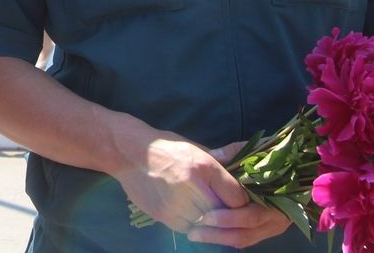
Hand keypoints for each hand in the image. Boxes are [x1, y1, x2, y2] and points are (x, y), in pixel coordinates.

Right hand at [114, 132, 246, 234]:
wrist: (128, 153)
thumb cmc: (164, 146)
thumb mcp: (194, 147)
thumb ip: (220, 159)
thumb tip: (245, 159)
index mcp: (204, 166)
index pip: (237, 197)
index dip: (240, 200)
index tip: (236, 197)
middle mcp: (192, 186)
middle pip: (224, 214)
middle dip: (226, 211)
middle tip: (221, 203)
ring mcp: (177, 204)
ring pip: (207, 224)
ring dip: (209, 219)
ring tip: (202, 205)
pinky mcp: (164, 215)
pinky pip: (188, 228)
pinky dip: (192, 222)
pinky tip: (187, 209)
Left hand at [183, 140, 291, 247]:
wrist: (293, 172)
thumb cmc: (270, 159)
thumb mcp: (253, 152)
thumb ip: (233, 154)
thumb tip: (214, 156)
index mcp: (278, 198)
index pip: (252, 215)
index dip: (229, 218)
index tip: (206, 215)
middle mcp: (278, 216)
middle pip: (246, 232)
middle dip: (219, 232)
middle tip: (194, 228)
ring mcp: (273, 226)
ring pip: (244, 239)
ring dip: (219, 239)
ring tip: (195, 234)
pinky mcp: (266, 231)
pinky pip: (245, 240)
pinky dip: (225, 239)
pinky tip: (207, 234)